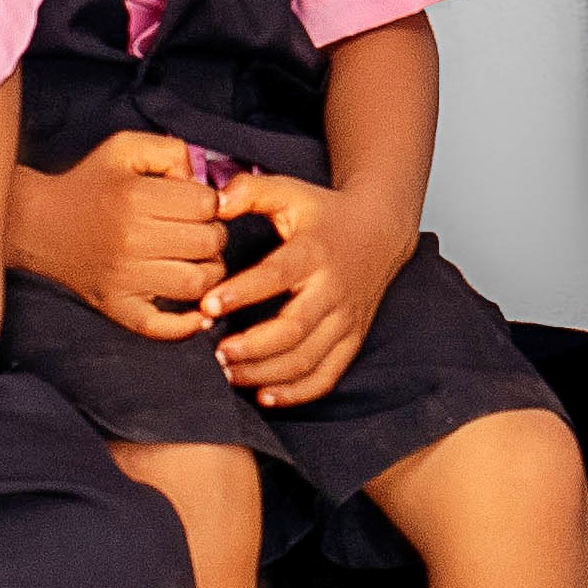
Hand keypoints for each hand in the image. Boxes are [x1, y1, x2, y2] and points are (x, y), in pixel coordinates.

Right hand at [4, 132, 229, 335]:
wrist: (39, 224)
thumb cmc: (91, 184)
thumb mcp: (126, 149)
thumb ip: (171, 152)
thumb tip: (201, 183)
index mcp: (135, 198)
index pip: (207, 205)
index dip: (210, 202)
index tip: (193, 205)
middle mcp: (130, 240)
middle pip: (209, 243)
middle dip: (213, 234)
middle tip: (196, 231)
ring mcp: (124, 279)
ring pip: (198, 284)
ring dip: (209, 272)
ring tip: (194, 260)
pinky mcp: (117, 307)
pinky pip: (162, 328)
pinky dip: (188, 325)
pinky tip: (198, 314)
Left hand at [203, 177, 412, 409]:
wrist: (381, 230)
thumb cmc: (325, 213)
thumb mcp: (291, 191)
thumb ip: (251, 191)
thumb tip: (214, 202)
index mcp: (315, 252)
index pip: (277, 276)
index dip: (242, 292)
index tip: (207, 305)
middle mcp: (334, 289)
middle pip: (294, 329)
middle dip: (253, 347)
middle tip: (216, 353)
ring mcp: (347, 319)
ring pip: (308, 359)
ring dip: (266, 373)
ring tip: (229, 374)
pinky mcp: (353, 339)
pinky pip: (328, 376)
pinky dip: (297, 392)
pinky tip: (265, 396)